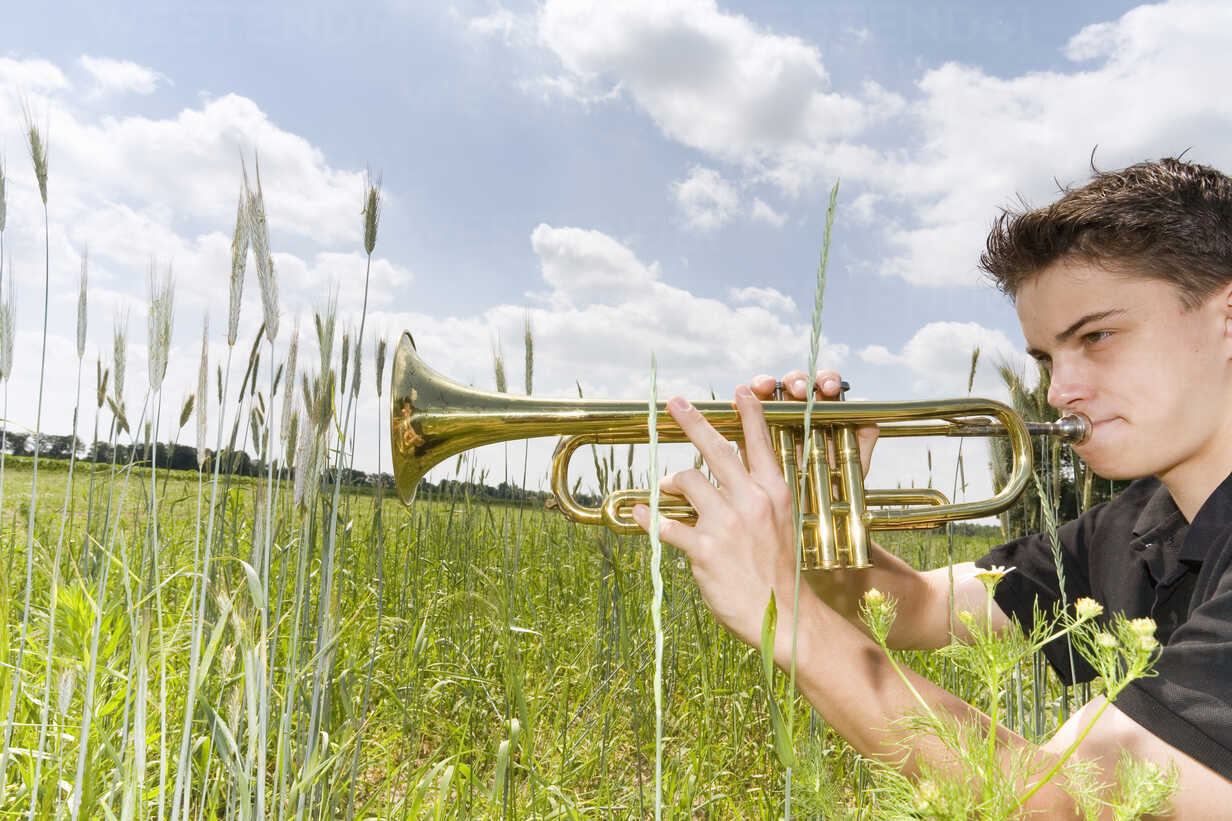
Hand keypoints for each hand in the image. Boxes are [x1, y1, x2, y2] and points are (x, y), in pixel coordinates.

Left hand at [631, 386, 805, 661]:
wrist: (785, 617)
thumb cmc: (779, 571)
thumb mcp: (781, 524)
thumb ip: (756, 497)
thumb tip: (722, 477)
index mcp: (774, 493)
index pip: (760, 443)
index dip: (749, 413)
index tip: (741, 390)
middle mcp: (751, 501)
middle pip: (716, 449)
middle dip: (693, 421)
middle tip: (675, 403)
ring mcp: (727, 524)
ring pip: (687, 481)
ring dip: (671, 482)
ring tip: (667, 488)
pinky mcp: (704, 550)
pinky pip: (666, 525)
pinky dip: (649, 518)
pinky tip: (640, 513)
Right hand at [748, 368, 878, 477]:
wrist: (811, 515)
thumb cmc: (835, 486)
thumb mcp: (854, 463)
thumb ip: (862, 439)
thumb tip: (869, 419)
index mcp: (825, 412)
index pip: (824, 386)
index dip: (827, 381)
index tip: (829, 389)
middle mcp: (800, 411)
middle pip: (796, 383)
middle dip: (798, 381)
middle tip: (800, 391)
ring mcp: (775, 420)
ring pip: (769, 392)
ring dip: (767, 383)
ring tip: (767, 386)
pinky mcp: (751, 433)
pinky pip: (743, 412)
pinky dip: (742, 402)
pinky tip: (744, 399)